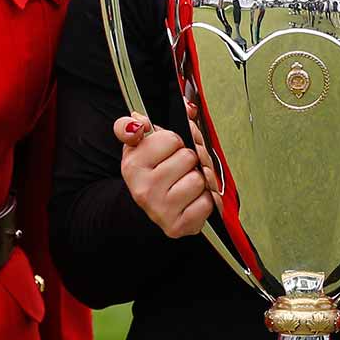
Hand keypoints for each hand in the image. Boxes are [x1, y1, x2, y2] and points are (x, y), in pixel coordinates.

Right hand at [115, 113, 212, 237]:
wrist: (153, 211)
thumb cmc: (153, 173)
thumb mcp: (141, 145)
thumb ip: (140, 123)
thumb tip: (165, 113)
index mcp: (132, 164)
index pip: (170, 139)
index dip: (173, 142)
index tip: (166, 150)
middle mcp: (142, 188)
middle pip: (188, 157)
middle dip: (190, 161)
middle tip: (180, 169)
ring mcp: (159, 209)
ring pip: (199, 180)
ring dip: (199, 181)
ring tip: (185, 185)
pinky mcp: (177, 226)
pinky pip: (207, 202)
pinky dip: (205, 201)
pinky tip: (192, 201)